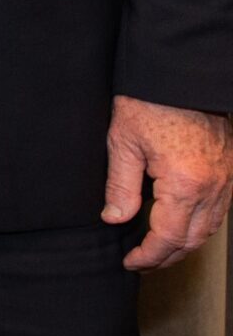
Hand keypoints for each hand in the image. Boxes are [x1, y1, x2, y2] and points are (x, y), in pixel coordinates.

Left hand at [104, 94, 232, 270]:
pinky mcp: (230, 169)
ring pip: (211, 228)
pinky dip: (201, 224)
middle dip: (167, 256)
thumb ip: (120, 186)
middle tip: (142, 261)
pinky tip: (182, 224)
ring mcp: (227, 179)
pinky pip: (219, 210)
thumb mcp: (123, 142)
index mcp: (185, 183)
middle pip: (194, 239)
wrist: (180, 73)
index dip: (149, 255)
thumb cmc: (149, 102)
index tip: (131, 262)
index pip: (169, 237)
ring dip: (186, 243)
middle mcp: (213, 186)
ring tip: (159, 249)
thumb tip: (115, 219)